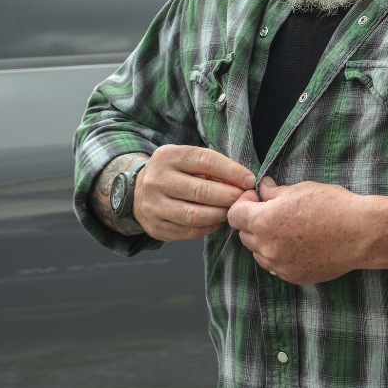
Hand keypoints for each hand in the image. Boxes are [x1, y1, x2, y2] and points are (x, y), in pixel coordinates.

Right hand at [133, 144, 255, 241]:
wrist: (138, 192)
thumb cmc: (173, 174)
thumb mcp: (186, 161)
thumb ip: (211, 168)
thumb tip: (244, 182)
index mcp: (167, 156)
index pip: (205, 161)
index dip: (232, 171)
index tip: (249, 181)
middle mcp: (156, 180)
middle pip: (200, 191)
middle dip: (229, 196)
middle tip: (244, 200)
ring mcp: (153, 205)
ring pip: (194, 215)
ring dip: (219, 214)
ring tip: (231, 212)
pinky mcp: (155, 226)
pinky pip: (188, 231)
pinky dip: (208, 228)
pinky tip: (217, 222)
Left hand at [226, 177, 375, 284]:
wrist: (362, 234)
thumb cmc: (332, 206)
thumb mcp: (299, 190)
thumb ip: (274, 193)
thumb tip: (263, 189)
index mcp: (263, 222)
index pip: (234, 215)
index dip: (244, 204)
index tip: (258, 199)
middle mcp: (267, 247)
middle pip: (245, 235)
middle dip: (254, 222)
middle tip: (275, 213)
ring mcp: (279, 265)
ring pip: (260, 253)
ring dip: (266, 241)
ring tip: (289, 230)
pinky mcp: (293, 277)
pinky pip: (276, 266)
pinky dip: (281, 255)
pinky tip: (300, 245)